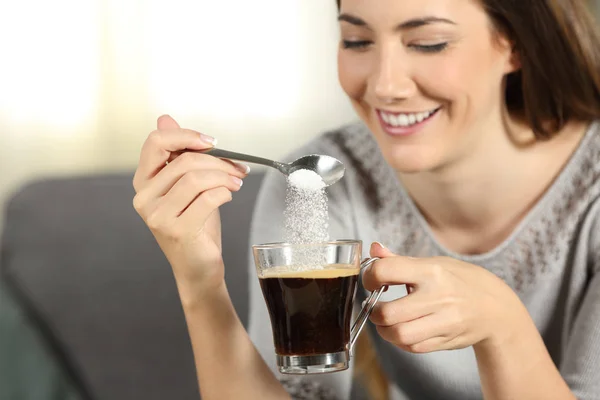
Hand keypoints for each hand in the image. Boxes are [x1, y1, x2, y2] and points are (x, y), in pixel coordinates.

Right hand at [133, 115, 249, 303]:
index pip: (156, 142)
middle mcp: (144, 197)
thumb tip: (165, 118)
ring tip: (236, 183)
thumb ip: (177, 154)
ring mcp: (158, 215)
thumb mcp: (187, 186)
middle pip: (184, 160)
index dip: (186, 135)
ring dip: (225, 177)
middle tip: (238, 168)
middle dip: (219, 161)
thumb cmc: (195, 225)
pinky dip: (225, 193)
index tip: (212, 142)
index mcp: (144, 182)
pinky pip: (208, 198)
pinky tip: (229, 196)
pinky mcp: (177, 230)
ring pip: (197, 178)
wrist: (198, 267)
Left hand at [362, 243, 529, 353]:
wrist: (497, 308)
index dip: (369, 276)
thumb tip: (374, 248)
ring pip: (398, 335)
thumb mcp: (434, 263)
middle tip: (375, 307)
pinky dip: (400, 341)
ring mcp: (443, 321)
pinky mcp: (446, 340)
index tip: (371, 280)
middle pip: (388, 312)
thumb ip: (400, 260)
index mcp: (431, 270)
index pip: (386, 271)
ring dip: (384, 330)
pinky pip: (412, 347)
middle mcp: (438, 296)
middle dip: (373, 311)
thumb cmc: (460, 281)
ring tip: (385, 322)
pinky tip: (403, 330)